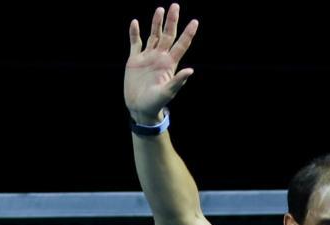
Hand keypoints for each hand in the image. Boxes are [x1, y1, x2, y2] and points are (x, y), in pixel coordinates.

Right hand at [124, 3, 197, 122]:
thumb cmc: (155, 103)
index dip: (188, 33)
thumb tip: (191, 71)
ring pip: (153, 36)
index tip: (194, 22)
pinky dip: (135, 33)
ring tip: (160, 10)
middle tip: (175, 6)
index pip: (181, 45)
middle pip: (168, 35)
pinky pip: (135, 43)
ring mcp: (147, 57)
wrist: (139, 108)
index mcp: (169, 63)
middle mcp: (160, 57)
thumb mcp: (167, 93)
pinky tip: (135, 23)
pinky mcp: (135, 60)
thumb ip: (178, 81)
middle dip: (172, 21)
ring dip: (156, 23)